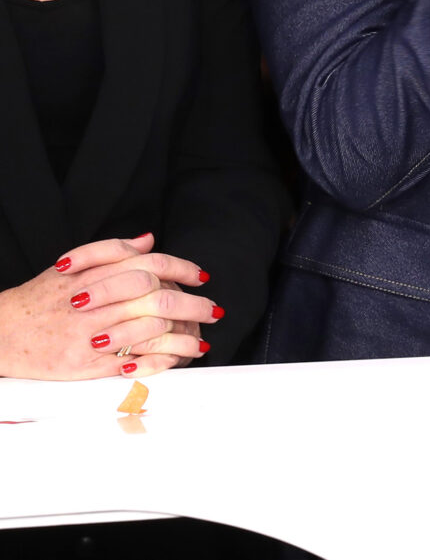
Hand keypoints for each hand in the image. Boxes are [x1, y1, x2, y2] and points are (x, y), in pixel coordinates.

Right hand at [0, 234, 216, 379]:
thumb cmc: (37, 301)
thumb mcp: (68, 268)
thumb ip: (111, 252)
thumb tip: (151, 241)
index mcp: (90, 276)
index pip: (148, 266)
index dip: (181, 269)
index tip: (201, 277)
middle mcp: (92, 304)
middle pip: (156, 299)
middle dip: (193, 305)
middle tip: (213, 309)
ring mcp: (88, 336)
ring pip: (149, 332)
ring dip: (183, 337)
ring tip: (201, 340)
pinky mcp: (84, 366)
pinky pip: (132, 363)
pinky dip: (160, 361)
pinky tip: (176, 359)